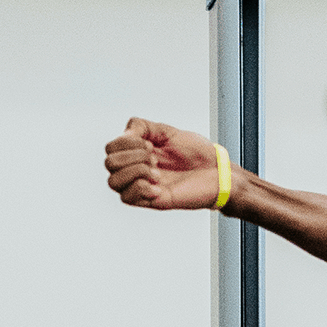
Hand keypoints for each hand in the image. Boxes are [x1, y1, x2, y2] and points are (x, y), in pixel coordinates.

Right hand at [104, 117, 224, 209]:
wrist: (218, 172)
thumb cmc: (197, 153)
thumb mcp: (167, 131)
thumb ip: (142, 126)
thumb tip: (124, 135)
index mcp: (137, 152)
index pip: (110, 148)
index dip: (125, 143)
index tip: (151, 144)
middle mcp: (136, 170)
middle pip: (109, 164)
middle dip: (131, 156)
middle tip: (155, 158)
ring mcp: (143, 186)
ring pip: (113, 182)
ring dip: (135, 172)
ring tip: (157, 173)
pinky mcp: (152, 201)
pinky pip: (127, 198)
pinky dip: (140, 188)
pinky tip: (158, 186)